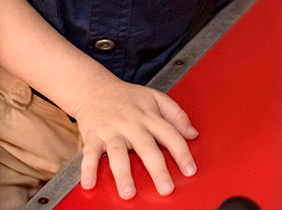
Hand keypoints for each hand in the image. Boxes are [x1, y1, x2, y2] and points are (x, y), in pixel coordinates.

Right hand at [71, 77, 198, 198]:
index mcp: (149, 116)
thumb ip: (177, 115)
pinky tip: (90, 183)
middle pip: (146, 147)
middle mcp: (132, 124)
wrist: (95, 89)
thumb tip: (193, 134)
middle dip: (157, 169)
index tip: (190, 170)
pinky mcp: (92, 136)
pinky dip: (88, 169)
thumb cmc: (128, 97)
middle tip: (166, 188)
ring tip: (128, 192)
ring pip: (118, 153)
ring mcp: (111, 131)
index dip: (182, 153)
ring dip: (123, 174)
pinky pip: (90, 154)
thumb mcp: (156, 98)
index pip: (170, 134)